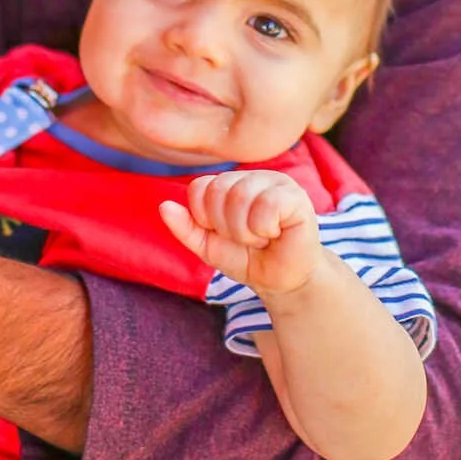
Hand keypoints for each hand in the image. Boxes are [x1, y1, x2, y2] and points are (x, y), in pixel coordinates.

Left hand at [159, 171, 323, 296]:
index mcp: (230, 183)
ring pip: (240, 196)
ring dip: (246, 232)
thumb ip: (186, 228)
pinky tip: (275, 233)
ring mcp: (276, 182)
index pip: (200, 187)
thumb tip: (164, 206)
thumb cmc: (248, 259)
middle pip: (218, 191)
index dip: (205, 218)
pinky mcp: (296, 196)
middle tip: (246, 239)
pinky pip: (267, 203)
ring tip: (260, 238)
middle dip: (226, 228)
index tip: (224, 234)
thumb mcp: (209, 246)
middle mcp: (253, 177)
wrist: (280, 282)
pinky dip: (264, 228)